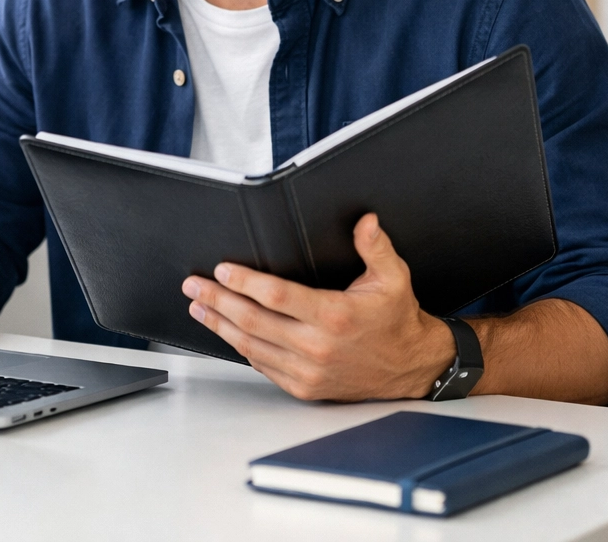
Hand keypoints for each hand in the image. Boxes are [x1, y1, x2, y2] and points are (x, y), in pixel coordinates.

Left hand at [181, 213, 454, 400]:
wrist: (412, 367)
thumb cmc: (397, 320)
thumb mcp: (393, 277)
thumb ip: (375, 247)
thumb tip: (365, 221)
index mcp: (335, 315)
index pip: (277, 296)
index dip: (244, 282)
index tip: (221, 270)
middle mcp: (318, 346)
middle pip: (253, 321)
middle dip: (217, 301)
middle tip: (194, 286)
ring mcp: (309, 371)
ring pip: (251, 346)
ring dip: (220, 324)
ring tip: (198, 308)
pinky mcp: (305, 387)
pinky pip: (263, 365)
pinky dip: (240, 347)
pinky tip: (225, 332)